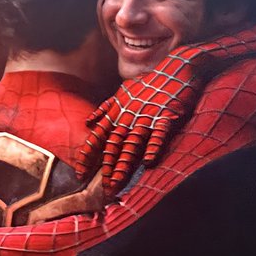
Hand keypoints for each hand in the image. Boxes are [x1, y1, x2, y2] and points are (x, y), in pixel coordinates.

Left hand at [78, 50, 200, 194]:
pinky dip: (153, 147)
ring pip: (132, 143)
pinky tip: (149, 162)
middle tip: (102, 187)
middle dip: (107, 167)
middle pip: (114, 144)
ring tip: (118, 181)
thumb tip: (88, 121)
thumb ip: (105, 108)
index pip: (97, 136)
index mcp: (117, 110)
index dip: (87, 156)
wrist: (175, 68)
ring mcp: (147, 115)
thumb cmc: (149, 82)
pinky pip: (158, 134)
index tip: (79, 174)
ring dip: (124, 163)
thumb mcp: (123, 91)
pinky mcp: (166, 116)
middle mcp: (129, 115)